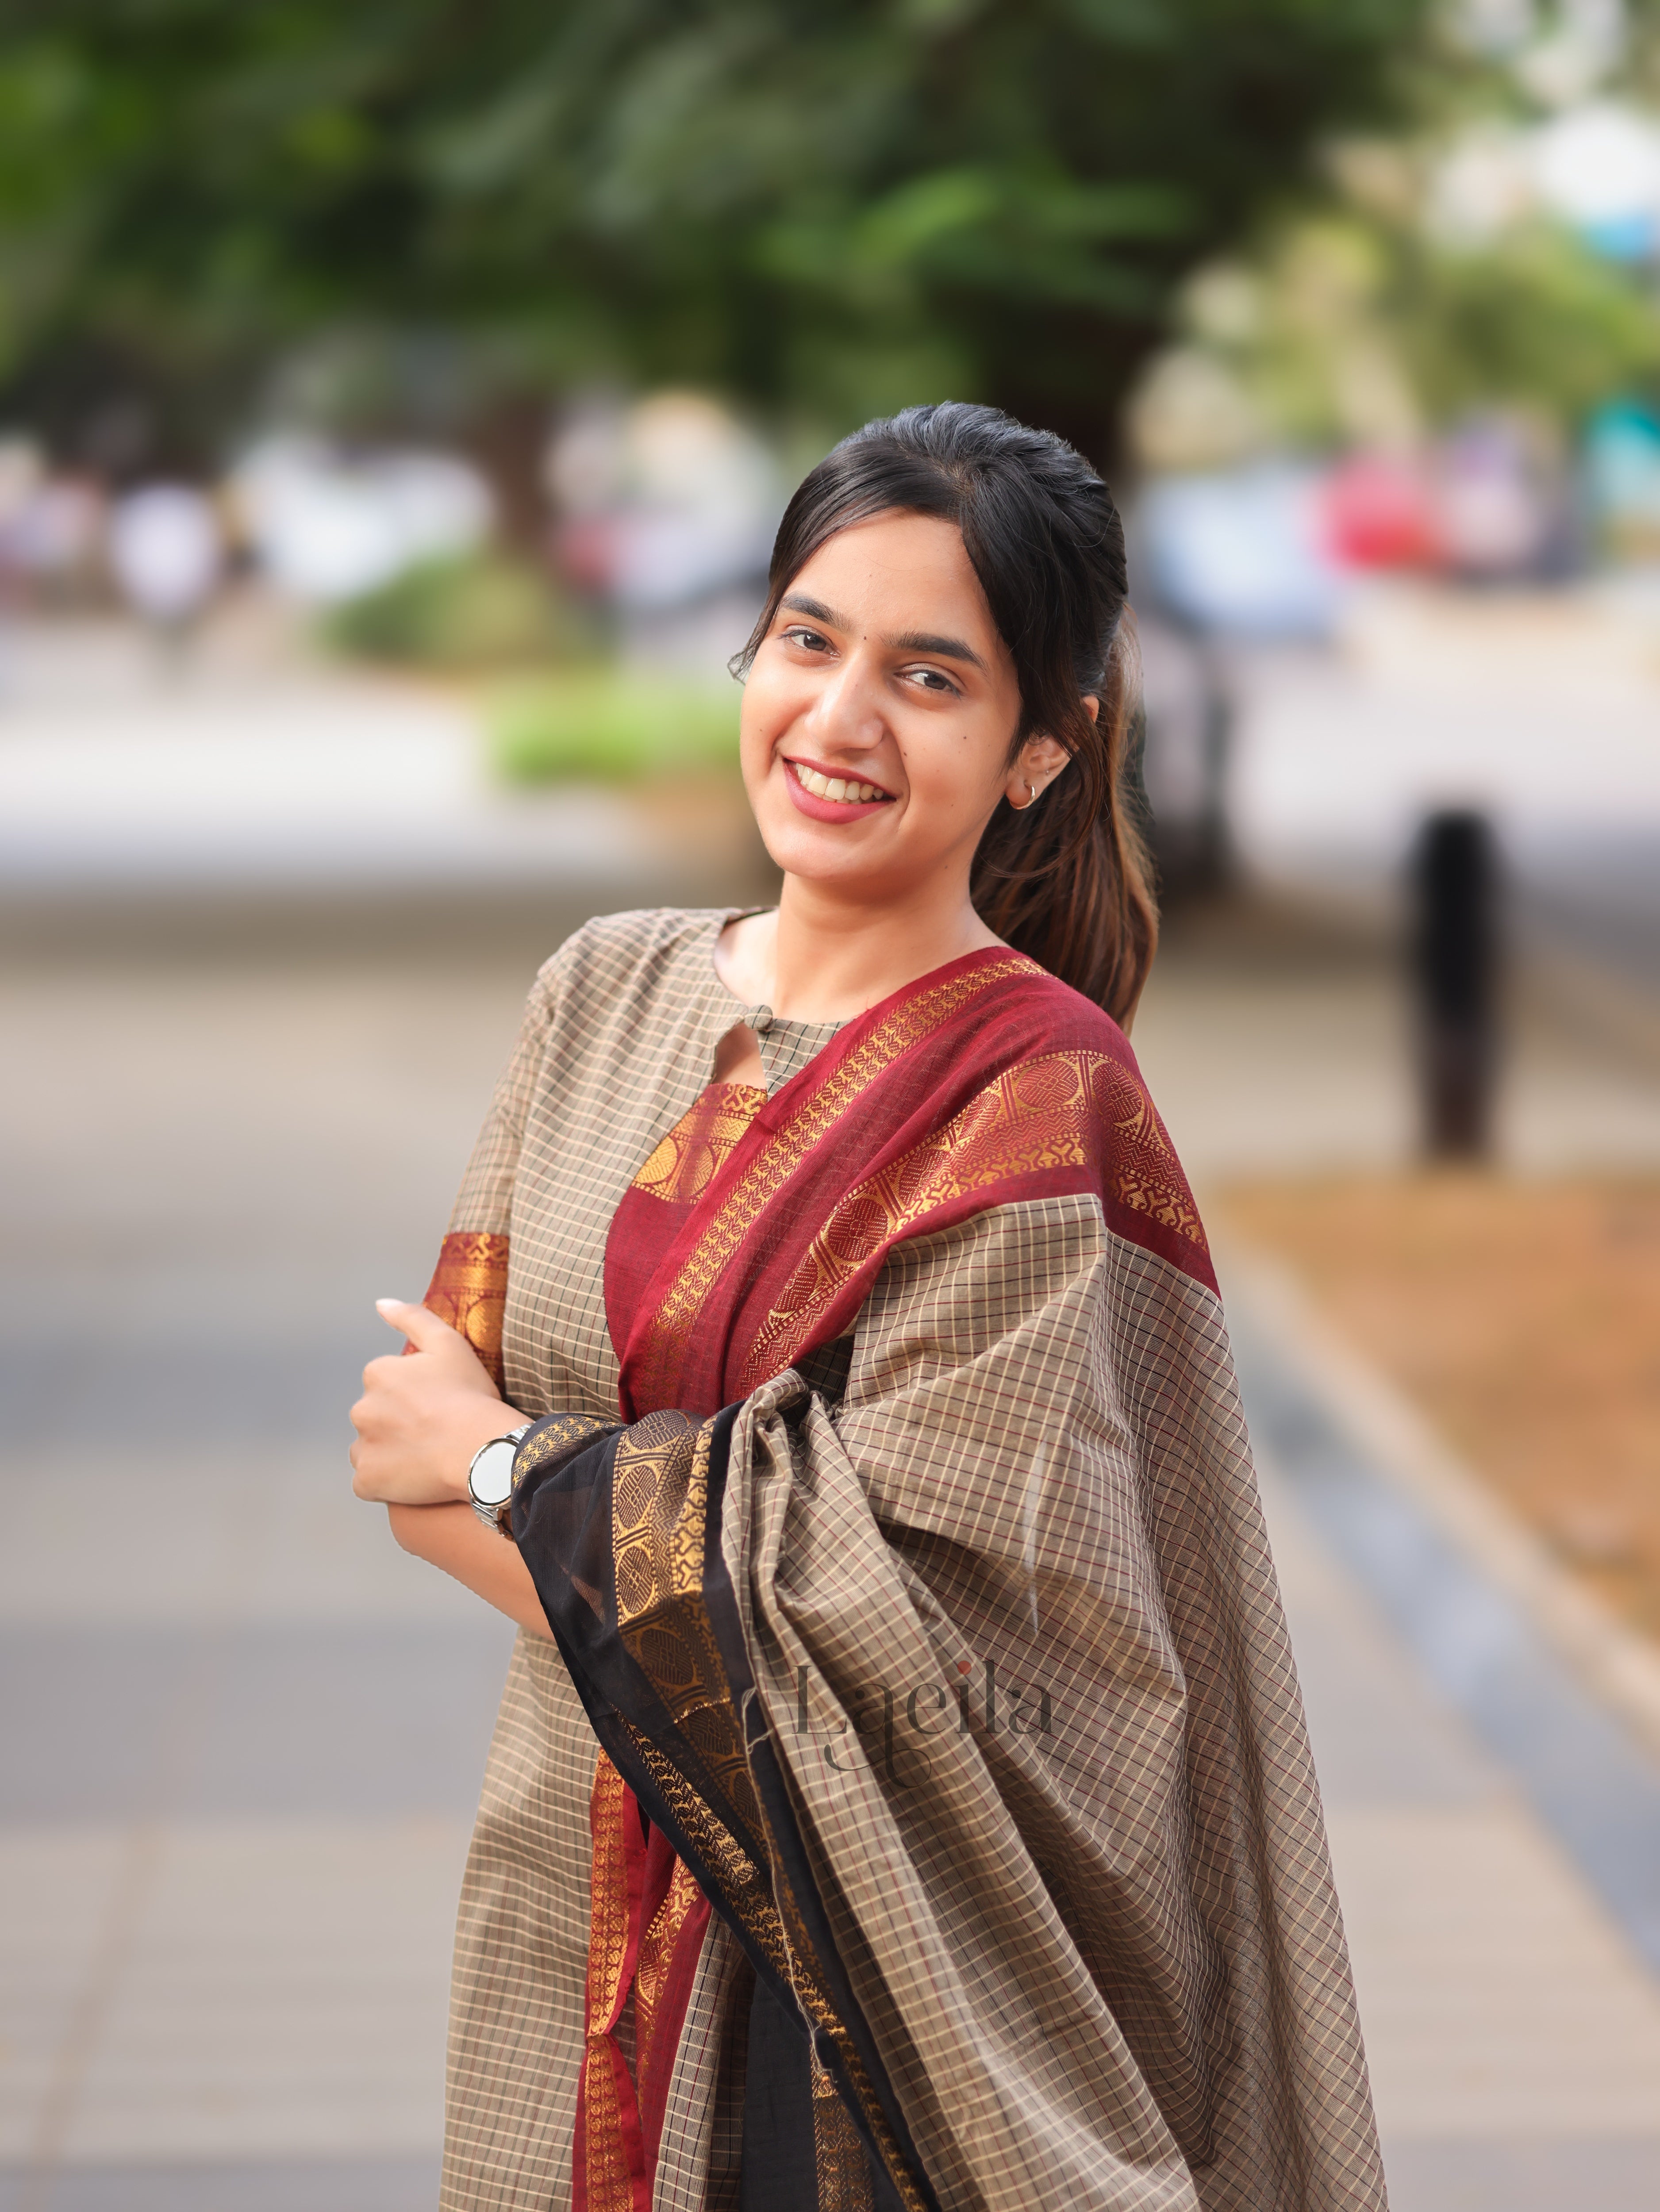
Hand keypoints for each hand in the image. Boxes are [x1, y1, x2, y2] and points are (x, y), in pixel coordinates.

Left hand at [350, 1298, 521, 1505]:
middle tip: (435, 1433)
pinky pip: (369, 1482)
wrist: (483, 1449)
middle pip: (376, 1417)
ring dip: (390, 1453)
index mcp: (377, 1374)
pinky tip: (414, 1478)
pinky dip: (386, 1482)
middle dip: (398, 1424)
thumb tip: (380, 1304)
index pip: (387, 1386)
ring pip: (370, 1449)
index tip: (438, 1406)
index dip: (414, 1397)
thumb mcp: (448, 1343)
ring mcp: (362, 1448)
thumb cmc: (471, 1395)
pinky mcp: (366, 1481)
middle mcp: (361, 1409)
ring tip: (426, 1457)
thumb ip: (412, 1317)